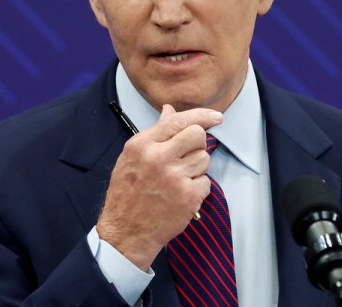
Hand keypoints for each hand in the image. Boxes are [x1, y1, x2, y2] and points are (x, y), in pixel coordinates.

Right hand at [96, 104, 222, 269]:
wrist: (125, 231)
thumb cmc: (127, 194)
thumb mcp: (132, 157)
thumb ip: (154, 133)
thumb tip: (170, 111)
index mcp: (142, 145)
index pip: (178, 120)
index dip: (202, 115)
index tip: (216, 117)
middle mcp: (158, 158)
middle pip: (197, 135)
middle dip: (198, 144)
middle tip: (187, 156)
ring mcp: (174, 178)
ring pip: (204, 159)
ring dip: (196, 169)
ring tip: (178, 180)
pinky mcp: (187, 197)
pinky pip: (206, 182)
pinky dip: (198, 189)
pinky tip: (181, 195)